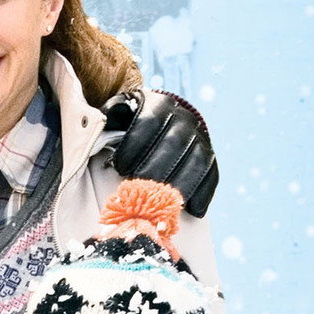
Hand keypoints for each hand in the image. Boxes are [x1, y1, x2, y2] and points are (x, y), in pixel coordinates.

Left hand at [103, 90, 218, 217]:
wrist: (161, 122)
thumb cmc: (128, 123)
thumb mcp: (117, 114)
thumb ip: (109, 117)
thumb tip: (102, 121)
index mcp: (158, 105)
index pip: (149, 121)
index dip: (134, 145)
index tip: (118, 166)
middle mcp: (183, 117)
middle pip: (174, 143)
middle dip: (155, 168)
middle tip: (137, 188)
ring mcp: (199, 137)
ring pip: (197, 159)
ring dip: (178, 183)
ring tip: (160, 202)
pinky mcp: (209, 155)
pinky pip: (211, 174)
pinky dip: (203, 192)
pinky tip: (193, 209)